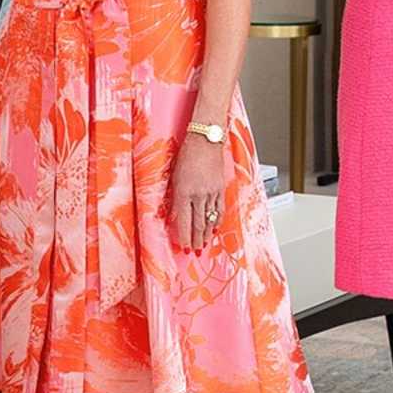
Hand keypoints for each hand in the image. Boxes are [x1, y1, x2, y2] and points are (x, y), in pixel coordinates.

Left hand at [168, 134, 229, 251]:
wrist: (205, 140)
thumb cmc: (186, 155)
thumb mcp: (174, 176)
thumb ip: (173, 198)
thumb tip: (172, 216)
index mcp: (184, 192)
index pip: (183, 220)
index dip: (184, 236)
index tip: (184, 247)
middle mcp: (198, 195)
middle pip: (198, 223)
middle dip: (196, 239)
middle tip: (195, 252)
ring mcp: (211, 192)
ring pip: (209, 219)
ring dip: (206, 234)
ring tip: (204, 245)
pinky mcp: (220, 188)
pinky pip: (219, 209)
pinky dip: (217, 221)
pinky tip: (215, 229)